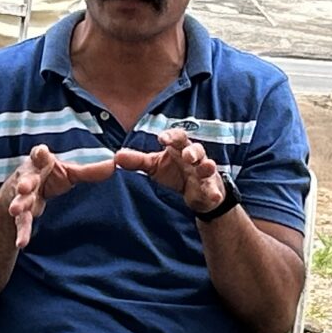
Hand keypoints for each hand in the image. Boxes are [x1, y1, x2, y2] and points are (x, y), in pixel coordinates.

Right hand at [1, 144, 114, 249]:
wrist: (23, 192)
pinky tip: (21, 243)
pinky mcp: (21, 215)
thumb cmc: (49, 177)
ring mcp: (23, 198)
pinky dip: (21, 233)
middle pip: (27, 180)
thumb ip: (88, 171)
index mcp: (39, 164)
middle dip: (25, 183)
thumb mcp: (68, 173)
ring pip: (20, 201)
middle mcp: (28, 179)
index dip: (40, 154)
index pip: (38, 156)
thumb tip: (114, 165)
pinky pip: (22, 224)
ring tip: (15, 210)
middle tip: (24, 187)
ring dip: (18, 205)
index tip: (42, 152)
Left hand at [113, 128, 228, 214]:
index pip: (177, 137)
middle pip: (196, 149)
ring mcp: (204, 173)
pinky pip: (214, 190)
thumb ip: (138, 161)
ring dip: (207, 166)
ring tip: (207, 166)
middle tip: (186, 155)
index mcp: (180, 148)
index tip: (161, 138)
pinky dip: (214, 193)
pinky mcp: (211, 189)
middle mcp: (194, 158)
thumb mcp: (154, 166)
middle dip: (192, 151)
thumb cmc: (174, 172)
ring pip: (208, 166)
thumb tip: (117, 156)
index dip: (171, 136)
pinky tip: (214, 196)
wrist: (196, 192)